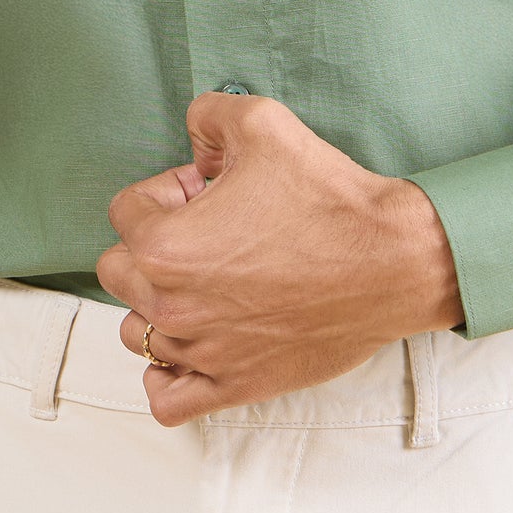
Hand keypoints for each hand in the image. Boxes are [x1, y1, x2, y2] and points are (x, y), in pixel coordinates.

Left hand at [96, 91, 461, 425]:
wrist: (393, 262)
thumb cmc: (330, 197)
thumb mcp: (262, 123)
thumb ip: (207, 114)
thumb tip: (193, 135)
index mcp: (165, 245)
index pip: (126, 210)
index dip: (168, 190)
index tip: (210, 192)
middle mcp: (172, 305)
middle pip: (119, 273)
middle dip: (153, 245)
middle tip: (210, 233)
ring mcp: (201, 352)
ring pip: (136, 334)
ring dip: (159, 306)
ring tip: (209, 284)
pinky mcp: (234, 385)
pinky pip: (166, 398)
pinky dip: (167, 376)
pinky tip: (195, 346)